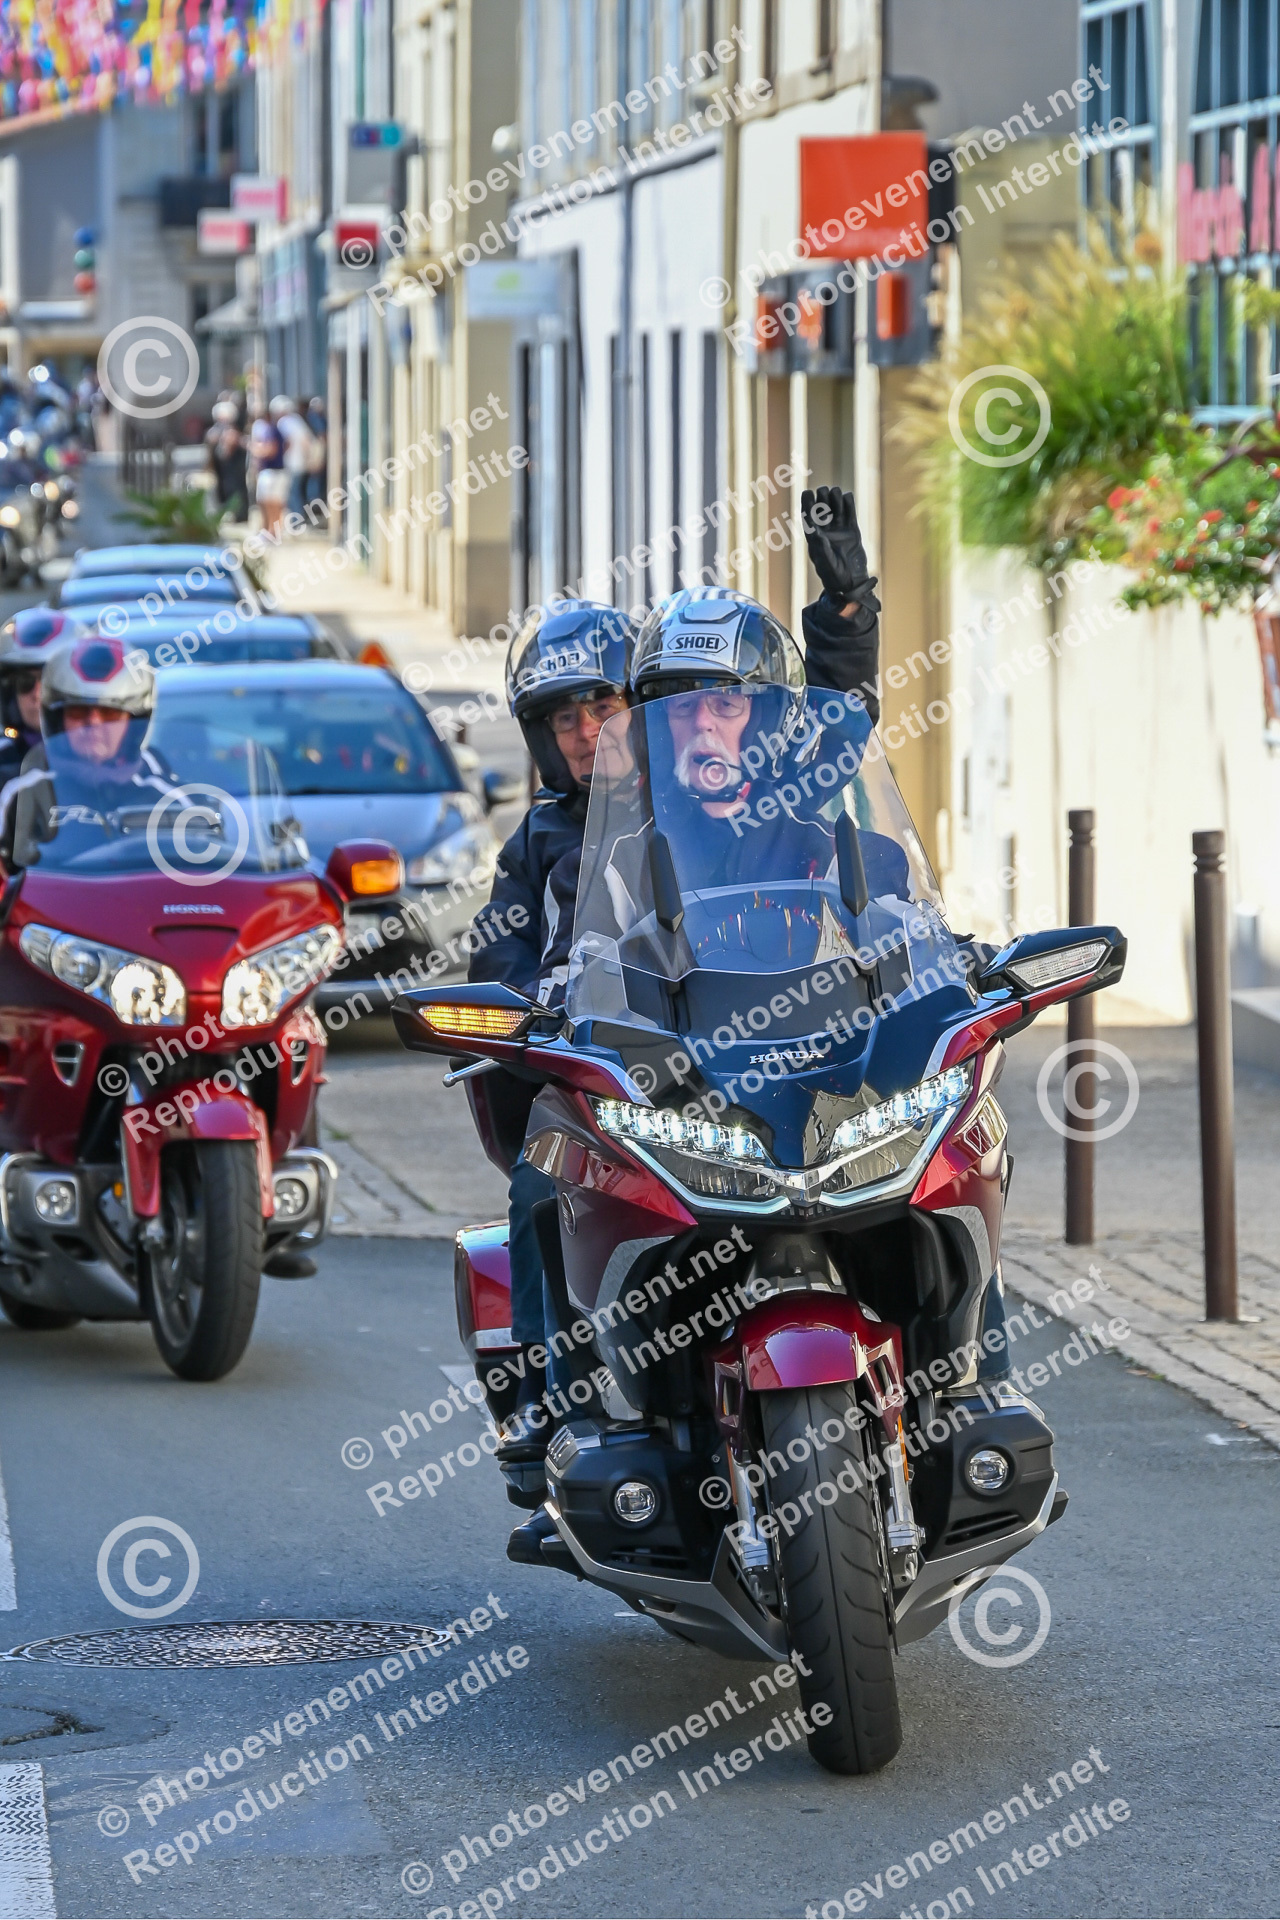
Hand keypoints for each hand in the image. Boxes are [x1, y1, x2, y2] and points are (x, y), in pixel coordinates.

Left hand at [801, 486, 874, 609]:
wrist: (852, 583)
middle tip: (825, 492)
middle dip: (822, 498)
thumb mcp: (826, 564)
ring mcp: (839, 530)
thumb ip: (821, 548)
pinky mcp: (852, 530)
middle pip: (821, 508)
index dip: (807, 503)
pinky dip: (848, 503)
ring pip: (835, 508)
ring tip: (836, 493)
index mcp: (814, 538)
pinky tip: (847, 496)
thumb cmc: (834, 578)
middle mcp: (826, 531)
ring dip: (835, 498)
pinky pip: (850, 513)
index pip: (808, 516)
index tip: (808, 492)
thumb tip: (815, 532)